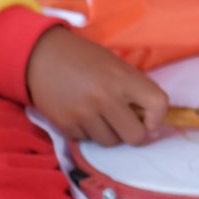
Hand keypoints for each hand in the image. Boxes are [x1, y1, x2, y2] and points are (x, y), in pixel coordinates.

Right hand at [25, 26, 169, 146]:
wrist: (40, 55)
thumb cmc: (82, 57)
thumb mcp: (113, 64)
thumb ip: (133, 89)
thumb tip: (150, 122)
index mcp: (122, 78)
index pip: (158, 105)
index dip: (158, 118)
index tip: (149, 119)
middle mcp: (105, 98)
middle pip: (135, 136)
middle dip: (134, 133)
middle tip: (126, 124)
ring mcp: (84, 114)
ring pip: (110, 142)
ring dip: (109, 134)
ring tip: (100, 117)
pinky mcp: (65, 125)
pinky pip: (87, 140)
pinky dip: (87, 132)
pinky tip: (81, 115)